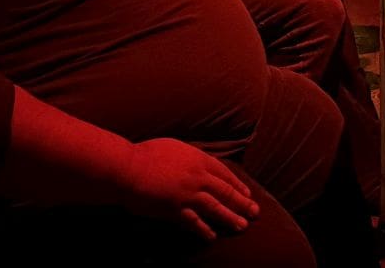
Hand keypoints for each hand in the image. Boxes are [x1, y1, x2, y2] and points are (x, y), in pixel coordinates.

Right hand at [116, 138, 257, 240]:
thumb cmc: (148, 154)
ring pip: (215, 208)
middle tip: (256, 212)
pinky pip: (194, 222)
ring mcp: (187, 194)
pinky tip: (212, 236)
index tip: (248, 194)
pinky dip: (204, 230)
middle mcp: (198, 177)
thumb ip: (193, 157)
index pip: (226, 175)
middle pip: (226, 192)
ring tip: (242, 226)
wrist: (128, 167)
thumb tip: (202, 163)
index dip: (238, 186)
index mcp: (200, 160)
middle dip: (242, 203)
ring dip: (230, 218)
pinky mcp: (174, 209)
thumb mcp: (178, 148)